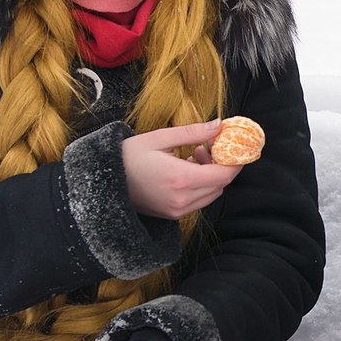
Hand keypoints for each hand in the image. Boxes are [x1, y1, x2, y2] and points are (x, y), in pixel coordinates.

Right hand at [123, 121, 241, 218]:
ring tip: (193, 156)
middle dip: (221, 166)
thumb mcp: (159, 137)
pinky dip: (200, 186)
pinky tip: (185, 170)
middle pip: (220, 185)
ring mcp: (177, 210)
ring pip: (211, 194)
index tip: (237, 147)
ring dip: (211, 176)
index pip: (224, 175)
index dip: (236, 161)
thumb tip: (219, 125)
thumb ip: (192, 132)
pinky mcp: (172, 215)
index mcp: (181, 179)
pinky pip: (198, 201)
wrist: (103, 182)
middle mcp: (182, 199)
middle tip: (206, 147)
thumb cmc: (128, 156)